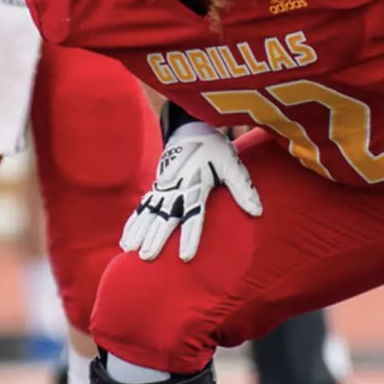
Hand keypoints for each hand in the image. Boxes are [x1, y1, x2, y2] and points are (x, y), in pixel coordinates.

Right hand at [121, 122, 261, 261]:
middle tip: (148, 257)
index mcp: (195, 185)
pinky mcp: (156, 188)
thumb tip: (258, 212)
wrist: (190, 126)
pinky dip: (133, 224)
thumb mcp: (232, 164)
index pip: (192, 215)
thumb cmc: (214, 148)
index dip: (189, 236)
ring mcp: (163, 189)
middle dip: (156, 238)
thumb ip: (243, 188)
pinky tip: (126, 240)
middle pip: (165, 217)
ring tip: (130, 251)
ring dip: (139, 233)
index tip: (184, 255)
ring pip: (149, 214)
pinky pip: (142, 208)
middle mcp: (176, 189)